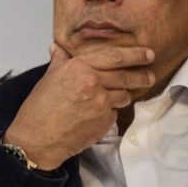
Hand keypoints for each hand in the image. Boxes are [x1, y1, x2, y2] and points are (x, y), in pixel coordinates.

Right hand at [4, 43, 154, 169]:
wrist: (37, 138)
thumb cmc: (39, 107)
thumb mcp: (48, 78)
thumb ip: (60, 62)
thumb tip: (58, 48)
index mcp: (79, 67)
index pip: (115, 56)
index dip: (135, 55)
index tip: (148, 54)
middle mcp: (93, 82)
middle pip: (126, 77)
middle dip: (142, 76)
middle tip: (150, 75)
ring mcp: (102, 103)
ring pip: (124, 96)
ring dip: (124, 95)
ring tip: (118, 96)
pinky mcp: (105, 121)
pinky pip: (114, 113)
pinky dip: (110, 112)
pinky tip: (98, 114)